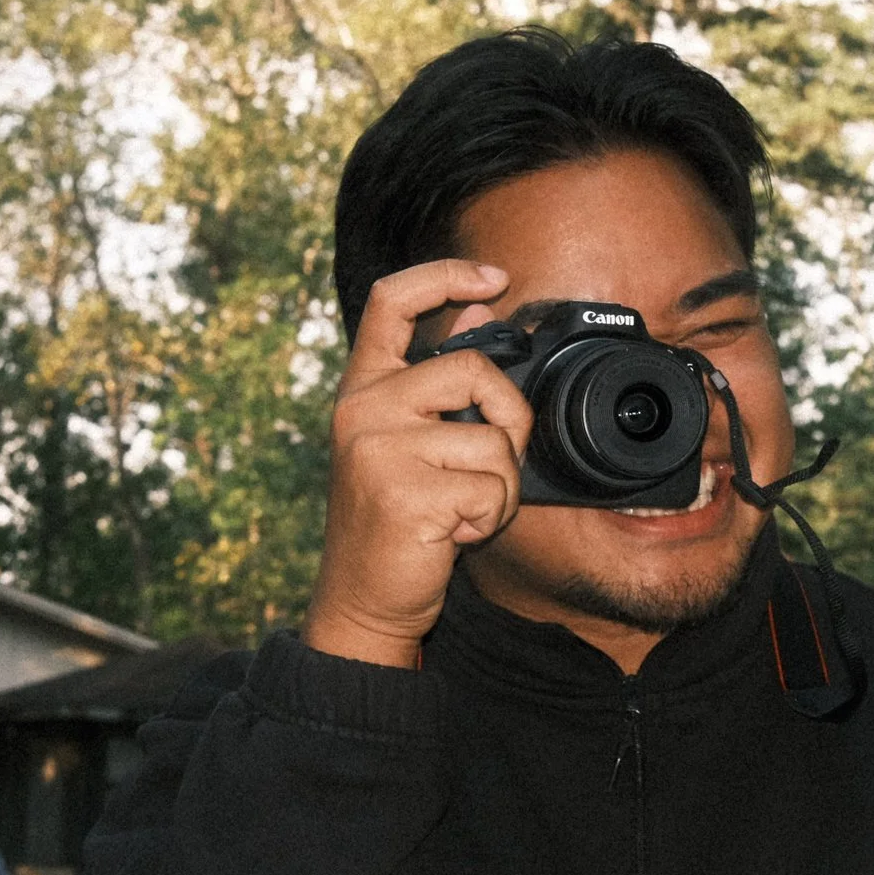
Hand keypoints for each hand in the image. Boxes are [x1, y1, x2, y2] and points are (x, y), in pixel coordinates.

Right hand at [304, 260, 534, 668]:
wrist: (363, 598)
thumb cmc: (396, 522)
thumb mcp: (409, 442)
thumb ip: (440, 383)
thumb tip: (481, 312)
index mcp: (363, 388)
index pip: (393, 301)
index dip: (446, 275)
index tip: (494, 279)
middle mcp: (362, 409)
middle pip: (474, 370)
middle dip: (511, 418)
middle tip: (495, 463)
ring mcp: (378, 449)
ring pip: (493, 442)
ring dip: (500, 487)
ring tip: (462, 510)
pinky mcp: (403, 493)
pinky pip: (490, 489)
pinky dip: (490, 518)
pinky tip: (455, 533)